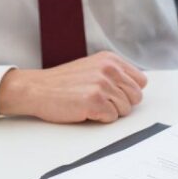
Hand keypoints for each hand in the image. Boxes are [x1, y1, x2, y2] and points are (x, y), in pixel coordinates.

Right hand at [0, 52, 147, 122]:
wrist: (36, 89)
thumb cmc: (63, 83)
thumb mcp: (92, 68)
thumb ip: (114, 74)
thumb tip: (136, 89)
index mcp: (111, 60)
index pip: (141, 82)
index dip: (129, 92)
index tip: (115, 94)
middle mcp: (109, 69)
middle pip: (136, 97)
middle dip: (122, 104)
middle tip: (101, 102)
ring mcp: (102, 84)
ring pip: (125, 109)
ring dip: (110, 112)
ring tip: (90, 104)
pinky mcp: (95, 101)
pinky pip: (112, 118)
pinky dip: (100, 118)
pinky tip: (85, 110)